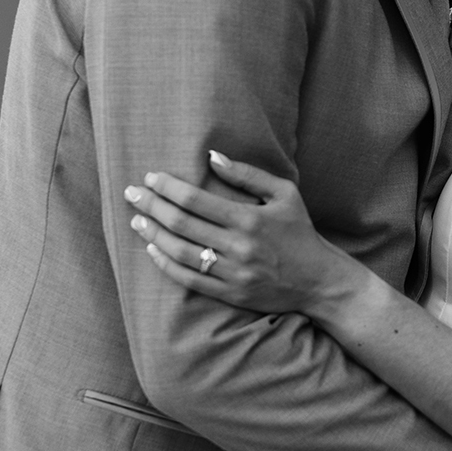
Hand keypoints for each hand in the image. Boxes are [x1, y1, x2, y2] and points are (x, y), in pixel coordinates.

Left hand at [124, 152, 344, 313]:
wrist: (318, 281)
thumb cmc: (299, 232)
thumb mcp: (285, 194)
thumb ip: (248, 174)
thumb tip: (212, 156)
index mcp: (249, 218)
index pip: (196, 200)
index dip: (168, 187)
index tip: (151, 178)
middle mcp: (238, 246)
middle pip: (182, 223)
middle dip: (151, 206)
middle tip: (132, 194)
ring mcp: (232, 273)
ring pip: (180, 252)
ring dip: (153, 234)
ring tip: (136, 221)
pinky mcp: (230, 294)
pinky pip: (189, 280)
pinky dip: (166, 264)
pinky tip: (153, 250)